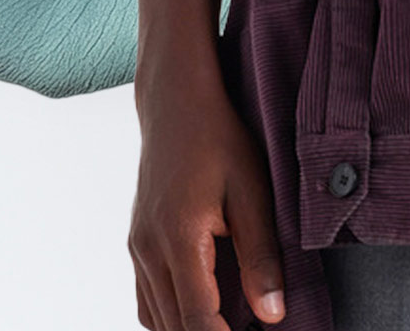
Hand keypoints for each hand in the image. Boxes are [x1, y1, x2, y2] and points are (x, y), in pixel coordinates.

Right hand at [130, 51, 286, 327]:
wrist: (175, 101)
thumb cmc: (218, 137)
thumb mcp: (252, 189)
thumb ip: (260, 255)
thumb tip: (272, 315)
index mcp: (179, 238)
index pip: (197, 320)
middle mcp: (149, 250)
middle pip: (173, 326)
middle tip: (247, 329)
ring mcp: (138, 247)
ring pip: (156, 317)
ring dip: (188, 329)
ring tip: (228, 324)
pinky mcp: (136, 241)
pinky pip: (146, 298)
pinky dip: (170, 316)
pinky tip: (199, 311)